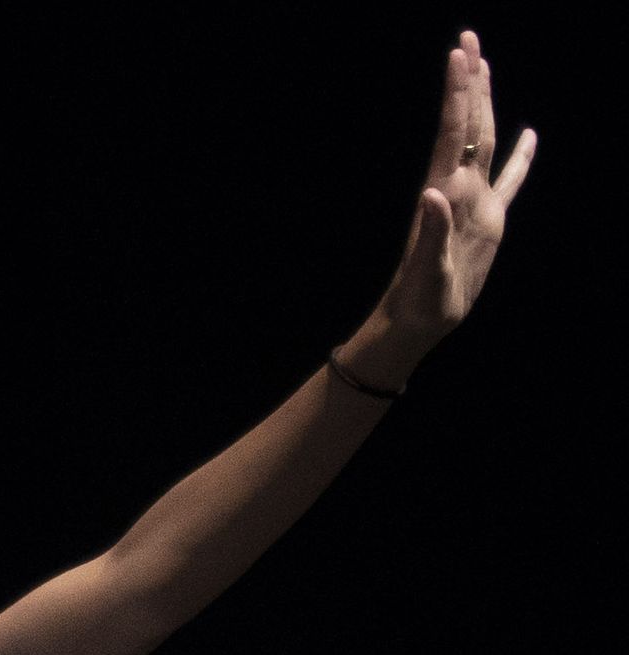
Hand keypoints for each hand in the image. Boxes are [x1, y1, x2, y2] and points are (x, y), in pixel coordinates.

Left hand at [369, 31, 535, 356]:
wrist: (417, 322)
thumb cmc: (418, 301)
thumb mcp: (427, 270)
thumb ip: (430, 232)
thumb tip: (432, 194)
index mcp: (444, 194)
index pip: (454, 133)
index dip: (457, 94)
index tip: (458, 54)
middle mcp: (457, 189)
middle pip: (468, 124)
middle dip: (468, 82)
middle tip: (467, 38)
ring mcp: (474, 202)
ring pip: (485, 141)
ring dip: (485, 104)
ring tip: (485, 67)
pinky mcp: (489, 221)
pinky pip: (510, 181)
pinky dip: (522, 157)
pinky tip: (531, 136)